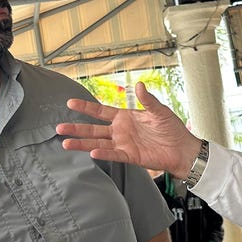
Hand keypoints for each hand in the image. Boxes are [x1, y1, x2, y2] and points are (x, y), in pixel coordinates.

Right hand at [57, 82, 202, 176]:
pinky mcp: (130, 156)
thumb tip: (139, 85)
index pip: (101, 111)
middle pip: (93, 129)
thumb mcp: (159, 110)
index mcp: (125, 117)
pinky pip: (113, 154)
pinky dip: (103, 154)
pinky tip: (91, 152)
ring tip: (65, 143)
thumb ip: (147, 100)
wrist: (182, 148)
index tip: (70, 102)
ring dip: (82, 143)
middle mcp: (120, 130)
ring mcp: (123, 144)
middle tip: (58, 127)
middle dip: (76, 127)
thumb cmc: (172, 129)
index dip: (86, 107)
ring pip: (98, 143)